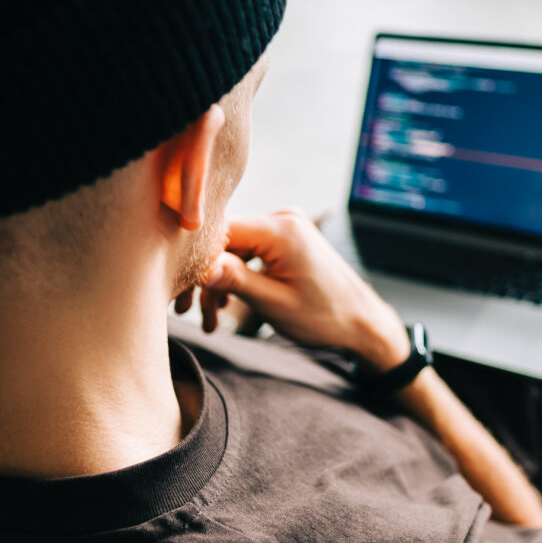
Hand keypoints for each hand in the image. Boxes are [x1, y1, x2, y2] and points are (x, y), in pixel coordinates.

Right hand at [199, 209, 410, 370]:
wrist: (363, 323)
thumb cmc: (324, 317)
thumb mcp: (274, 303)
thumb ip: (235, 280)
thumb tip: (198, 267)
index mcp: (280, 229)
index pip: (219, 230)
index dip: (193, 257)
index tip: (177, 288)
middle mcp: (282, 219)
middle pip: (224, 241)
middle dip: (203, 277)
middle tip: (184, 312)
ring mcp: (286, 228)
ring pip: (234, 250)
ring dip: (219, 283)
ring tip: (209, 322)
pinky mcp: (287, 240)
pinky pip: (250, 253)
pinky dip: (237, 278)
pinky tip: (225, 307)